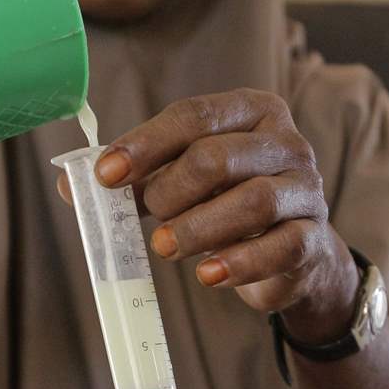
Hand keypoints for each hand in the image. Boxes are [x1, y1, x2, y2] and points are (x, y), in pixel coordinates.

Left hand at [72, 89, 360, 341]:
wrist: (292, 256)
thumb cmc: (227, 207)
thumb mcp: (182, 185)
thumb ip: (135, 181)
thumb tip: (72, 185)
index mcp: (250, 112)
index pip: (193, 116)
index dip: (145, 145)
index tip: (106, 175)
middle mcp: (285, 143)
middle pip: (219, 157)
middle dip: (170, 190)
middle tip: (149, 216)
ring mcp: (306, 191)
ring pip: (253, 201)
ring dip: (198, 228)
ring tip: (164, 247)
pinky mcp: (315, 239)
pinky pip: (281, 248)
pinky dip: (239, 263)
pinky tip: (207, 275)